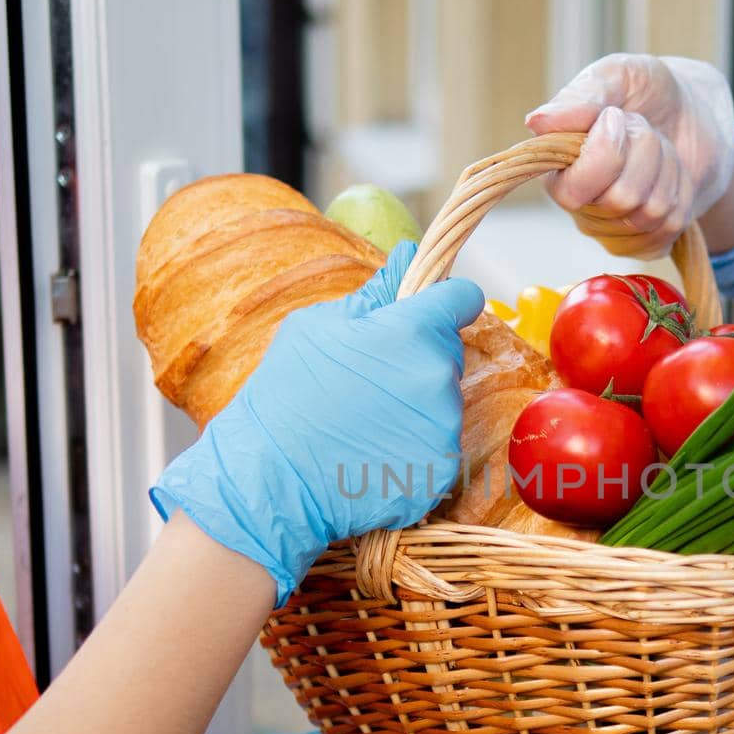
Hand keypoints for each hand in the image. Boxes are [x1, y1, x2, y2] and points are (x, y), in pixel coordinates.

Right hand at [151, 242, 484, 604]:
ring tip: (364, 422)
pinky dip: (413, 450)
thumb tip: (409, 256)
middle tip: (369, 381)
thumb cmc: (287, 394)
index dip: (445, 303)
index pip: (462, 298)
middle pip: (449, 355)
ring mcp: (443, 428)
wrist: (271, 477)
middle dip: (419, 359)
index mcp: (412, 331)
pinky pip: (437, 447)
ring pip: (443, 404)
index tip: (428, 315)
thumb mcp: (319, 326)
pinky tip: (373, 454)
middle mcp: (438, 377)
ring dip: (416, 407)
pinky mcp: (440, 471)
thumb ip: (375, 294)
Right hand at [525, 53, 733, 258]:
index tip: (617, 116)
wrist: (697, 113)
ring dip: (668, 169)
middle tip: (644, 129)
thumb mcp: (617, 76)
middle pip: (621, 199)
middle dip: (645, 152)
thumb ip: (580, 97)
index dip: (605, 154)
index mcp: (558, 168)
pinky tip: (671, 175)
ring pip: (652, 211)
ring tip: (660, 149)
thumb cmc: (649, 92)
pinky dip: (683, 192)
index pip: (573, 190)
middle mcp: (580, 206)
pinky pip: (671, 228)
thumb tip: (536, 122)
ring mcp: (614, 229)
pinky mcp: (647, 242)